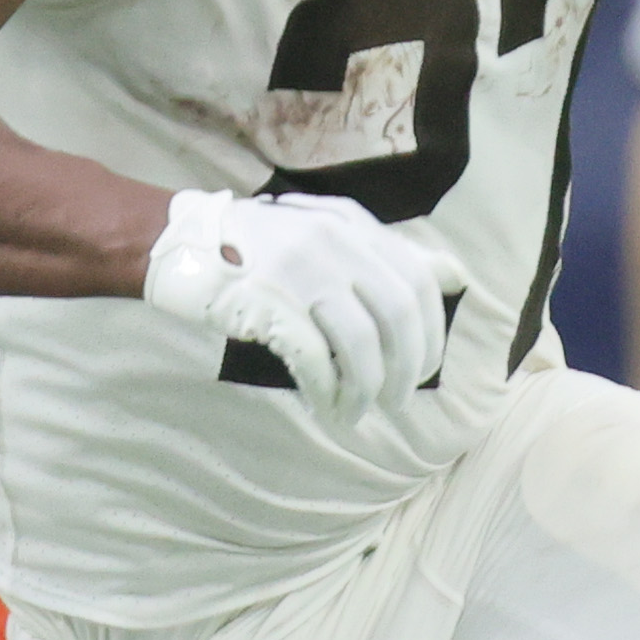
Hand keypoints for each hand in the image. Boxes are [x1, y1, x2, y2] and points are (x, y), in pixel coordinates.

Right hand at [144, 189, 464, 429]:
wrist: (183, 244)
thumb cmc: (263, 249)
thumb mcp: (331, 236)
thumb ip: (389, 256)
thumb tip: (456, 274)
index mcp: (355, 227)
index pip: (418, 281)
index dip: (430, 333)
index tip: (423, 368)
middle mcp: (334, 243)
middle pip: (398, 315)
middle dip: (407, 367)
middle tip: (398, 401)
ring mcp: (300, 272)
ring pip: (360, 343)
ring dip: (366, 388)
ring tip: (358, 412)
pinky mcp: (267, 303)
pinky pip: (313, 358)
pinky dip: (326, 390)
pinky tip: (326, 405)